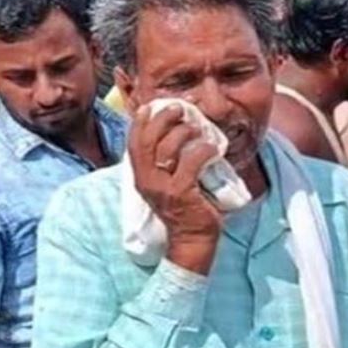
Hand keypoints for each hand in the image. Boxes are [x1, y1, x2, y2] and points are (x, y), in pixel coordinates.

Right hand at [128, 104, 221, 273]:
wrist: (191, 241)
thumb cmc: (184, 208)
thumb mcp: (166, 183)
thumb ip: (165, 163)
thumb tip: (175, 134)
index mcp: (140, 176)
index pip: (134, 142)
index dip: (140, 121)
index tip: (151, 106)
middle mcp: (146, 180)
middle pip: (149, 140)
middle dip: (164, 119)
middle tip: (180, 109)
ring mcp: (163, 187)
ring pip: (170, 147)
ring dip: (186, 132)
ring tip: (199, 130)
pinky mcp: (182, 193)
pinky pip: (192, 161)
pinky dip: (204, 150)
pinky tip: (213, 150)